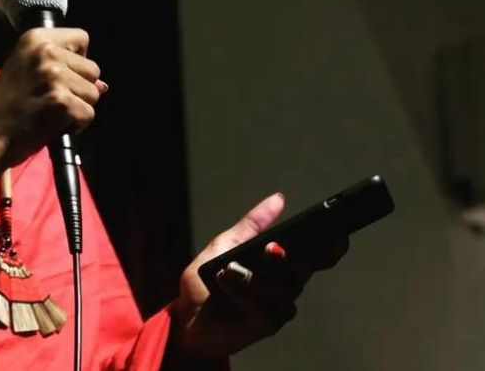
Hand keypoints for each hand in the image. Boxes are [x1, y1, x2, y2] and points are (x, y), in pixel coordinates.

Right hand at [0, 28, 107, 166]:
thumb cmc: (5, 107)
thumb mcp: (27, 72)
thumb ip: (62, 69)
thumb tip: (102, 85)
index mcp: (36, 38)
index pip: (82, 37)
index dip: (78, 59)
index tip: (61, 76)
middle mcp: (46, 52)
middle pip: (93, 68)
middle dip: (80, 88)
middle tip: (51, 100)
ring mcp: (54, 76)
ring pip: (94, 93)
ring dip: (78, 108)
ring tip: (51, 113)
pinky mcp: (61, 101)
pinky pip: (89, 114)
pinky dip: (76, 126)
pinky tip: (54, 126)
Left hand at [171, 193, 348, 361]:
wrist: (187, 320)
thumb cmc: (206, 284)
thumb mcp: (224, 246)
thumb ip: (251, 225)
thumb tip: (278, 200)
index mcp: (278, 266)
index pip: (312, 256)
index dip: (328, 248)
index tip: (336, 236)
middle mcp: (284, 286)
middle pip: (300, 269)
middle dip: (284, 259)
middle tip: (271, 250)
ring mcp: (277, 306)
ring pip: (283, 288)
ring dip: (253, 277)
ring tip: (228, 270)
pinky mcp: (266, 324)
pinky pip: (264, 307)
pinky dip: (243, 292)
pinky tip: (226, 282)